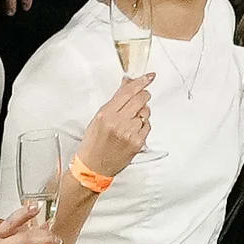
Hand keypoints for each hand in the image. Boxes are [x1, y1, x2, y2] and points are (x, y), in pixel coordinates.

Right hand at [72, 61, 155, 185]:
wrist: (93, 167)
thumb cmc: (93, 143)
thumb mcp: (99, 117)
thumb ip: (115, 100)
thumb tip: (127, 83)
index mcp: (106, 114)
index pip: (128, 92)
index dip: (141, 81)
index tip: (149, 76)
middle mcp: (118, 123)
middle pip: (141, 99)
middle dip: (143, 95)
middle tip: (141, 96)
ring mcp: (129, 133)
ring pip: (146, 112)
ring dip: (142, 112)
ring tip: (130, 120)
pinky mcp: (138, 142)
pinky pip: (148, 125)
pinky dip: (143, 125)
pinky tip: (133, 130)